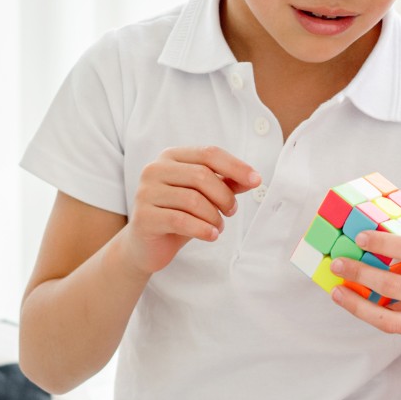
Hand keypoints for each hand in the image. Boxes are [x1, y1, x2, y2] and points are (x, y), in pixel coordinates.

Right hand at [115, 146, 259, 276]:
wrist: (145, 245)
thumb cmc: (178, 215)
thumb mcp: (204, 196)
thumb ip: (225, 183)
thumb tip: (252, 178)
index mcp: (170, 157)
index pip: (209, 153)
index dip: (236, 166)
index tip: (256, 180)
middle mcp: (154, 169)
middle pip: (202, 175)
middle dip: (225, 196)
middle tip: (231, 211)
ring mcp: (146, 192)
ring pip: (193, 200)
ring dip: (214, 216)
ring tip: (218, 226)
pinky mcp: (144, 217)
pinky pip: (181, 220)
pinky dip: (203, 229)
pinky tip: (211, 236)